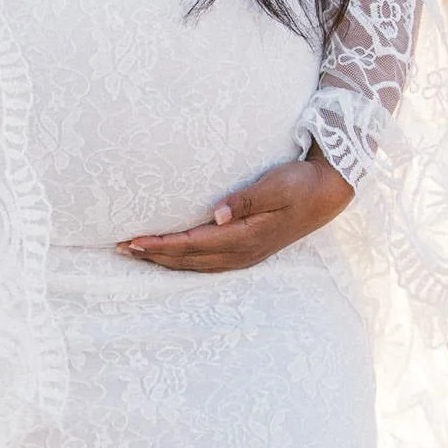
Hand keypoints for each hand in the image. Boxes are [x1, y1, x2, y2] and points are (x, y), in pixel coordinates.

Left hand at [120, 152, 353, 272]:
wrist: (327, 194)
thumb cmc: (299, 183)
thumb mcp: (276, 186)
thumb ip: (247, 199)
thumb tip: (218, 214)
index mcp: (245, 237)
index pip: (192, 243)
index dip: (161, 243)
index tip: (133, 239)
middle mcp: (242, 253)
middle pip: (188, 259)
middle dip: (153, 254)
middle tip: (120, 247)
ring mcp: (245, 256)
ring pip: (195, 265)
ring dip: (164, 260)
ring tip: (136, 252)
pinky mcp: (247, 252)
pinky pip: (206, 262)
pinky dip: (182, 261)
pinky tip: (169, 256)